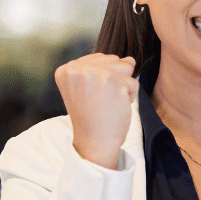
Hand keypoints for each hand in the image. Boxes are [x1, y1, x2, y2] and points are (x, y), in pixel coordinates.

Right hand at [56, 54, 138, 169]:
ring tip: (108, 102)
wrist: (94, 140)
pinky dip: (130, 96)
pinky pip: (134, 83)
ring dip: (123, 87)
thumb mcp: (89, 86)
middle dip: (114, 81)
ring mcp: (94, 73)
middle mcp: (77, 68)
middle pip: (114, 60)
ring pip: (126, 68)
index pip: (100, 59)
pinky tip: (115, 107)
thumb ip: (105, 68)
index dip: (103, 79)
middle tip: (100, 101)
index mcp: (66, 69)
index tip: (91, 96)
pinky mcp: (113, 81)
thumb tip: (130, 59)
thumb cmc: (93, 116)